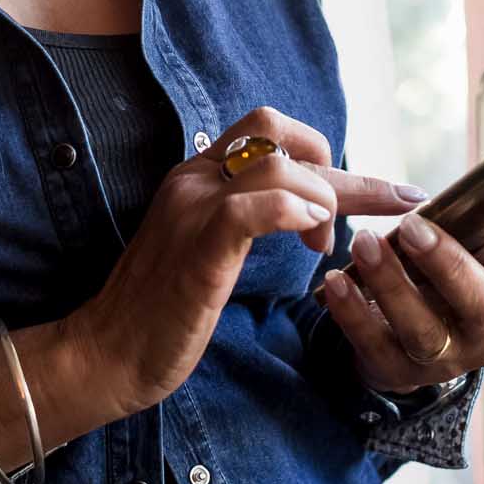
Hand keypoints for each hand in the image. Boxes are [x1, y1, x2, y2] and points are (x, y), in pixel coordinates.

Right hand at [0, 107, 424, 464]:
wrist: (105, 355)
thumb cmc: (162, 313)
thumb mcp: (209, 250)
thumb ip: (248, 219)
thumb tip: (309, 208)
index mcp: (195, 176)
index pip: (268, 132)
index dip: (326, 153)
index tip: (379, 193)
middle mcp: (192, 179)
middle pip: (275, 128)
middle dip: (333, 165)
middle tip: (354, 217)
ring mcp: (192, 209)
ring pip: (276, 163)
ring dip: (320, 201)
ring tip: (319, 247)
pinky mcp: (199, 248)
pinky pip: (255, 206)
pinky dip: (295, 212)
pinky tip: (308, 239)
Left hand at [319, 170, 483, 392]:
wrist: (419, 354)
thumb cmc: (462, 286)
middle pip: (476, 302)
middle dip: (447, 263)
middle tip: (412, 225)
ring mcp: (444, 358)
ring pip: (421, 328)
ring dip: (391, 284)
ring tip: (364, 242)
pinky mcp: (397, 371)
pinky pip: (372, 344)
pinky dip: (352, 312)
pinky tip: (335, 280)